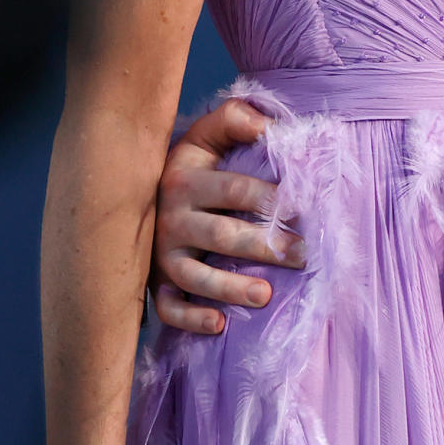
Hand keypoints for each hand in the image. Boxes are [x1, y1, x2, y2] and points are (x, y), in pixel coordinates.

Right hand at [152, 100, 299, 333]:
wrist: (137, 194)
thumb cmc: (194, 166)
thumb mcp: (207, 135)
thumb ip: (236, 120)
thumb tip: (271, 126)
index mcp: (185, 180)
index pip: (233, 190)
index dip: (269, 198)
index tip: (306, 207)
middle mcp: (171, 219)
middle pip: (222, 236)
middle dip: (266, 246)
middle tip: (305, 254)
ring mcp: (162, 255)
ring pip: (194, 277)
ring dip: (230, 287)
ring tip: (265, 295)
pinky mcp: (156, 283)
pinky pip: (168, 308)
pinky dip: (191, 319)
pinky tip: (220, 324)